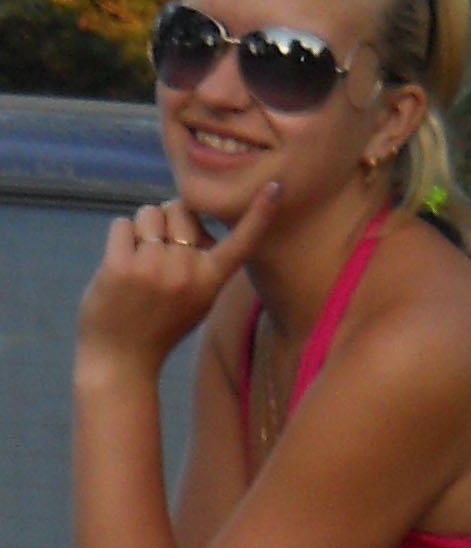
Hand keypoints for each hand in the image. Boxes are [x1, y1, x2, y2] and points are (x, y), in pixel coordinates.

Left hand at [77, 182, 280, 375]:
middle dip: (168, 220)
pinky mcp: (120, 268)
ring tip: (139, 262)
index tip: (275, 187)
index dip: (260, 213)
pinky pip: (122, 225)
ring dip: (141, 228)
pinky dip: (119, 238)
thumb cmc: (161, 324)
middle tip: (158, 254)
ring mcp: (153, 269)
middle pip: (180, 209)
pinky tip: (119, 266)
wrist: (121, 361)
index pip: (242, 242)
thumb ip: (203, 263)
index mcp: (211, 281)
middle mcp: (187, 272)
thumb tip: (193, 215)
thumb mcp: (199, 300)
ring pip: (149, 213)